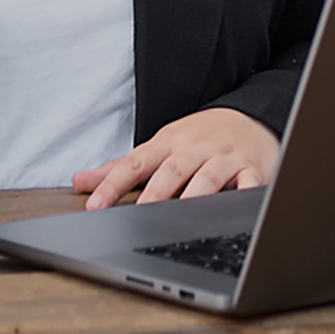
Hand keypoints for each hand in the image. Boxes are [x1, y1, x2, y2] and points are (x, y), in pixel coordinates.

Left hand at [72, 107, 279, 209]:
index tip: (94, 206)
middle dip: (155, 193)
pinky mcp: (253, 169)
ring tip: (182, 218)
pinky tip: (237, 210)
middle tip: (140, 214)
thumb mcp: (160, 145)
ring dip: (195, 197)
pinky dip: (245, 196)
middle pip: (172, 170)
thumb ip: (121, 167)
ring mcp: (225, 158)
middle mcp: (195, 148)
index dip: (113, 184)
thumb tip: (81, 181)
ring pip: (208, 178)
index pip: (135, 163)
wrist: (251, 115)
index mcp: (168, 143)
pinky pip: (250, 184)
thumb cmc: (200, 137)